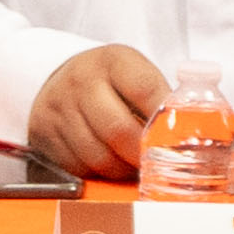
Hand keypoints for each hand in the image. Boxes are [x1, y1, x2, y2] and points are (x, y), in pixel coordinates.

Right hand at [21, 47, 167, 181]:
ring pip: (98, 156)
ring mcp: (60, 108)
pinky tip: (111, 164)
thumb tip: (188, 134)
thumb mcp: (134, 74)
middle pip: (118, 130)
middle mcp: (82, 81)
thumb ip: (159, 98)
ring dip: (122, 168)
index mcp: (113, 61)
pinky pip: (79, 167)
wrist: (57, 77)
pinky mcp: (46, 134)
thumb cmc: (109, 81)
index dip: (163, 120)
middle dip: (142, 154)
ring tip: (135, 164)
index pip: (144, 89)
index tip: (176, 139)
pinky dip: (100, 173)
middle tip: (158, 163)